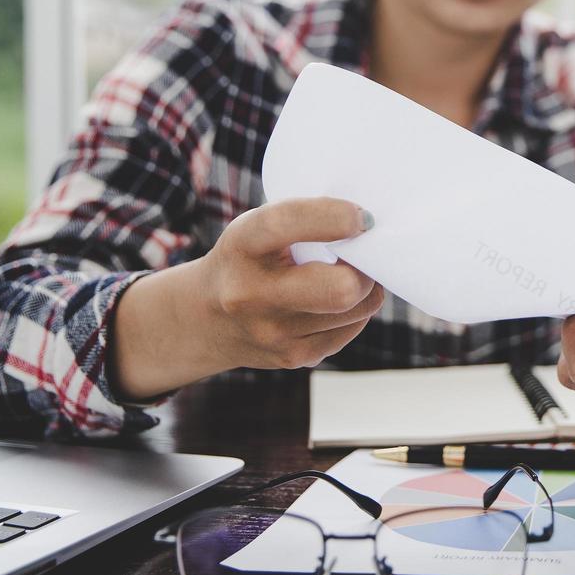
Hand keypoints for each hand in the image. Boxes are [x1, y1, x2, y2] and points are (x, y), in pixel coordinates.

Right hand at [194, 197, 384, 370]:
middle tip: (365, 255)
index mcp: (241, 246)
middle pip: (341, 289)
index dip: (334, 217)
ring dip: (367, 287)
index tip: (363, 217)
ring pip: (358, 308)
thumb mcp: (256, 228)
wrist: (205, 319)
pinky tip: (335, 297)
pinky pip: (353, 328)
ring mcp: (273, 333)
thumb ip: (303, 222)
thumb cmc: (247, 259)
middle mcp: (251, 294)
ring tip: (350, 272)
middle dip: (366, 269)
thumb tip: (369, 223)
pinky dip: (356, 309)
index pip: (285, 224)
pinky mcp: (293, 357)